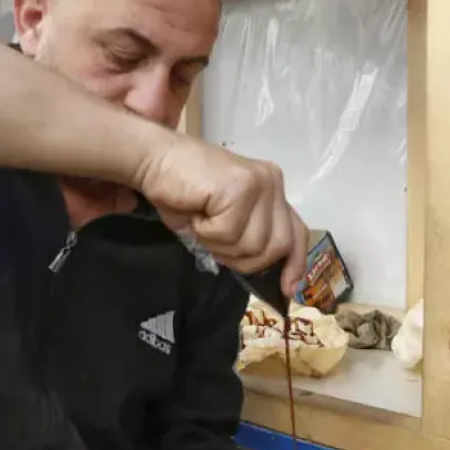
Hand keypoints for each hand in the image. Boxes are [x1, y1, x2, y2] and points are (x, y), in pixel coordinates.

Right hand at [133, 136, 308, 293]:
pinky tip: (196, 212)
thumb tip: (262, 269)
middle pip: (276, 246)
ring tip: (201, 222)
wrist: (153, 160)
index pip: (296, 232)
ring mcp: (260, 183)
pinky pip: (228, 232)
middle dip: (243, 259)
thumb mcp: (222, 221)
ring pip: (252, 244)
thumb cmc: (181, 192)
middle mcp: (272, 183)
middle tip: (213, 241)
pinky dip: (205, 232)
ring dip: (219, 244)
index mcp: (271, 189)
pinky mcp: (242, 186)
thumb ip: (246, 235)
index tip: (288, 289)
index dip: (295, 263)